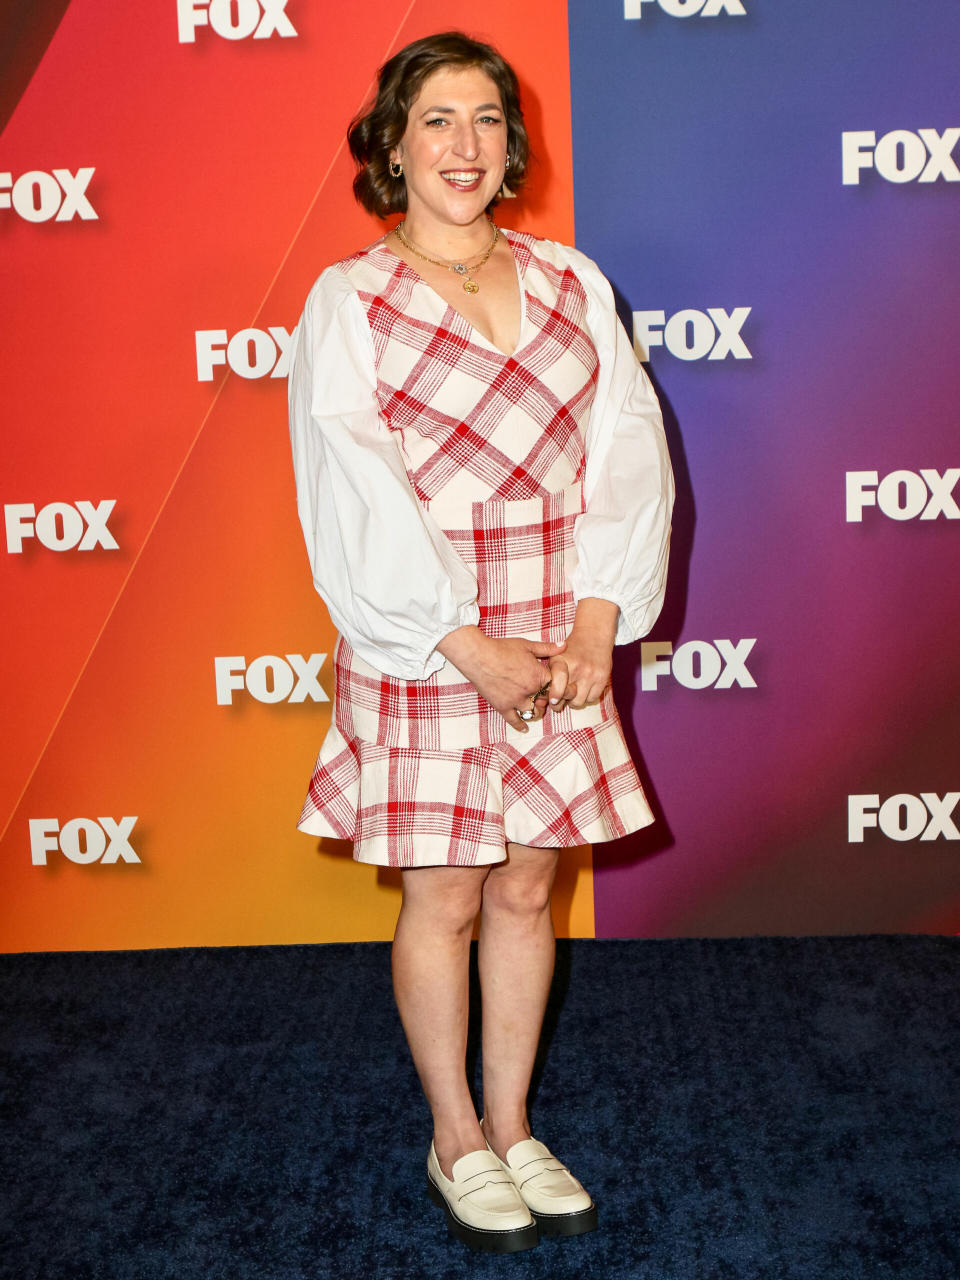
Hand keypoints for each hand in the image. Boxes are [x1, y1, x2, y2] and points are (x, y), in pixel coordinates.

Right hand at [437, 627, 564, 731]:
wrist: (478, 656)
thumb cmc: (502, 648)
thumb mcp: (527, 645)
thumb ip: (547, 648)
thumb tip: (563, 645)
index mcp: (539, 676)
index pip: (556, 687)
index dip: (556, 687)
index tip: (552, 685)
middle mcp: (530, 691)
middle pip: (545, 701)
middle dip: (546, 699)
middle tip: (543, 696)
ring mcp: (516, 701)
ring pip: (533, 713)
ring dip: (536, 712)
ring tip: (536, 709)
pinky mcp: (503, 706)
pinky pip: (514, 720)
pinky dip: (520, 725)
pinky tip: (524, 728)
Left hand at [547, 598, 617, 710]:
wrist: (594, 636)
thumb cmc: (572, 649)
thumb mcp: (556, 655)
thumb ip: (549, 674)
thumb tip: (544, 695)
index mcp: (561, 661)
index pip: (558, 680)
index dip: (555, 693)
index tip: (553, 700)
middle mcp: (577, 667)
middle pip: (569, 697)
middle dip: (562, 701)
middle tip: (561, 697)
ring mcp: (591, 674)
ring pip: (580, 701)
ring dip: (575, 701)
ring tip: (573, 692)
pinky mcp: (603, 678)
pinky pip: (592, 699)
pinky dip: (587, 697)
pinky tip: (584, 689)